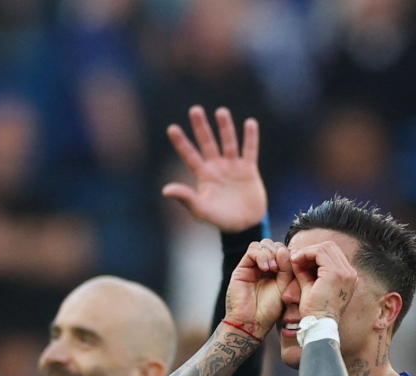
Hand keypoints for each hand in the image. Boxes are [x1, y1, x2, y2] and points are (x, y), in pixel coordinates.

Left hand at [162, 106, 266, 232]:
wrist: (244, 226)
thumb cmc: (219, 219)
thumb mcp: (200, 209)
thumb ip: (185, 197)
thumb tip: (165, 190)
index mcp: (203, 175)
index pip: (189, 155)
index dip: (181, 142)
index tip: (172, 128)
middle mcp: (216, 167)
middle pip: (207, 142)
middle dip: (201, 127)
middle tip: (195, 109)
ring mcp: (233, 167)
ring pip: (228, 142)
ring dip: (225, 128)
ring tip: (221, 112)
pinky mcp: (249, 169)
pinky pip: (249, 150)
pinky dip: (250, 138)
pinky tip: (250, 123)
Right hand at [224, 239, 292, 337]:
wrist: (253, 322)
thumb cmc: (269, 309)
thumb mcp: (285, 286)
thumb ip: (287, 269)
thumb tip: (283, 249)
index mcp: (276, 270)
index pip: (283, 250)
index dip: (289, 253)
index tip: (293, 265)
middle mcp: (264, 266)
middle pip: (272, 244)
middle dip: (279, 252)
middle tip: (281, 267)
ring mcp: (252, 266)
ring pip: (262, 244)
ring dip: (270, 253)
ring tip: (273, 269)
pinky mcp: (242, 268)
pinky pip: (252, 251)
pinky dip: (261, 256)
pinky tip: (265, 268)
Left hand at [290, 241, 357, 320]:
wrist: (319, 324)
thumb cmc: (314, 310)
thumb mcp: (310, 285)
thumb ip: (305, 270)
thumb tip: (296, 255)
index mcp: (348, 276)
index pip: (332, 254)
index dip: (314, 253)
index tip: (299, 260)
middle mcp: (350, 272)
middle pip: (330, 247)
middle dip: (311, 250)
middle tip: (296, 258)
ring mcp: (345, 272)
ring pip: (325, 247)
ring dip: (307, 252)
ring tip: (295, 260)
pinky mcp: (335, 273)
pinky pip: (319, 253)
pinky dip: (306, 254)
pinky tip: (295, 261)